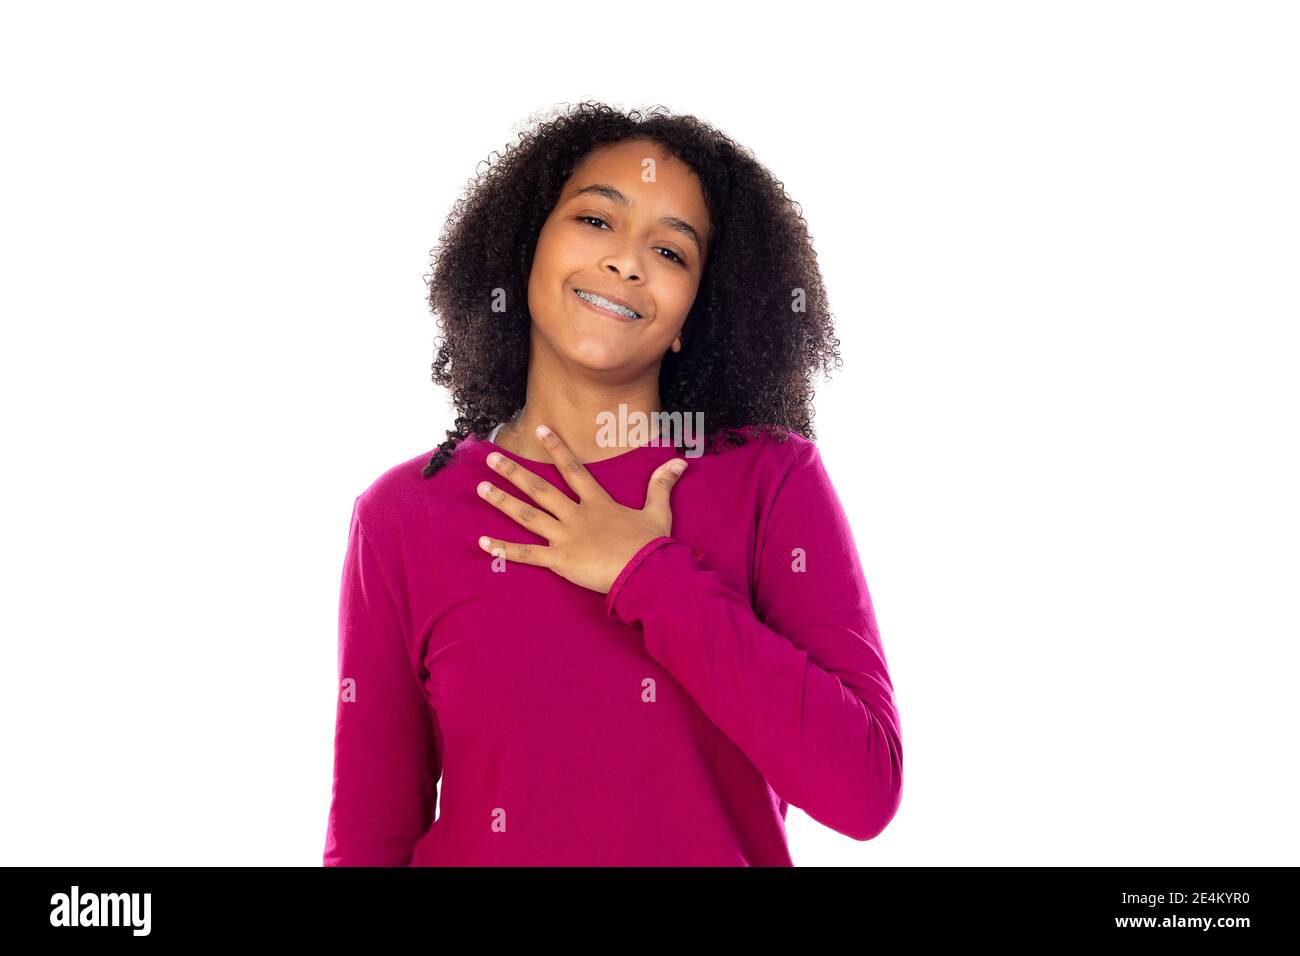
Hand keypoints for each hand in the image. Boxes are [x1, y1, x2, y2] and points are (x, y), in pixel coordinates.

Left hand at [475, 424, 688, 593]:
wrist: (648, 573)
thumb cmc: (652, 545)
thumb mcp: (659, 512)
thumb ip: (662, 485)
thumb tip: (679, 461)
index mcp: (598, 503)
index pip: (573, 469)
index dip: (556, 448)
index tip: (540, 430)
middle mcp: (577, 516)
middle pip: (540, 489)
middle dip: (514, 472)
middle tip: (490, 458)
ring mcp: (566, 538)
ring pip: (528, 516)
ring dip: (503, 501)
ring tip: (481, 487)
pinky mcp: (560, 562)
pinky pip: (528, 555)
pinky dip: (505, 549)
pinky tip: (484, 543)